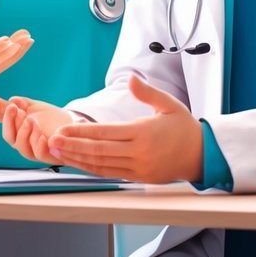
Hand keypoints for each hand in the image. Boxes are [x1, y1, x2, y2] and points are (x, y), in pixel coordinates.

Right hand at [0, 93, 74, 163]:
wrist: (70, 122)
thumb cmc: (46, 117)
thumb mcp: (26, 107)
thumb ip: (5, 106)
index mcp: (18, 136)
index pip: (7, 132)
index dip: (7, 120)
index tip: (12, 106)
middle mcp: (26, 146)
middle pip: (14, 141)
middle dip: (16, 125)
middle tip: (21, 111)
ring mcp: (39, 152)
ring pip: (26, 150)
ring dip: (27, 134)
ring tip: (32, 120)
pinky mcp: (53, 155)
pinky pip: (42, 155)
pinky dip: (40, 145)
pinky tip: (43, 135)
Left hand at [47, 75, 202, 183]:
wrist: (203, 155)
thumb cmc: (185, 128)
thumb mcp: (169, 104)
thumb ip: (147, 92)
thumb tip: (132, 79)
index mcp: (143, 133)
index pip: (105, 132)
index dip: (81, 132)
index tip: (63, 129)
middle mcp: (139, 153)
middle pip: (98, 151)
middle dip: (72, 147)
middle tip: (51, 142)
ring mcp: (138, 168)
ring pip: (101, 165)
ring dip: (77, 160)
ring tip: (58, 153)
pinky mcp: (139, 177)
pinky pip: (110, 173)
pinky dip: (92, 169)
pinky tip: (78, 163)